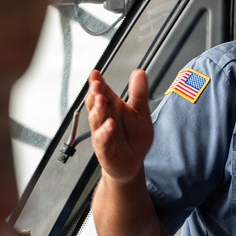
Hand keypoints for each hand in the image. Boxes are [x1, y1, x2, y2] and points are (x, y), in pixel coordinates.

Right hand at [85, 68, 152, 182]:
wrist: (133, 163)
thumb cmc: (134, 137)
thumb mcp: (141, 112)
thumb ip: (139, 94)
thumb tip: (139, 72)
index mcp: (112, 108)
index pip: (103, 92)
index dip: (98, 83)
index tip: (96, 73)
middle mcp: (104, 119)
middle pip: (95, 104)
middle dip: (95, 94)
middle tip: (96, 84)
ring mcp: (102, 134)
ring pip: (96, 120)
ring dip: (98, 110)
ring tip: (101, 100)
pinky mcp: (105, 149)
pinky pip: (103, 139)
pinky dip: (105, 131)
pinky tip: (110, 124)